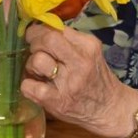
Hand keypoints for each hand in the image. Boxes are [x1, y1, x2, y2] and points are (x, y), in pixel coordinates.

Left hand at [20, 24, 136, 137]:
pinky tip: (37, 87)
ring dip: (31, 65)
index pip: (55, 28)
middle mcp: (81, 62)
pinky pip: (28, 86)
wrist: (110, 109)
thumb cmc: (94, 77)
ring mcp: (69, 82)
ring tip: (40, 73)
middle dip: (34, 42)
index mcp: (88, 45)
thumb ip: (67, 40)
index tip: (35, 37)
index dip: (39, 30)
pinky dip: (27, 85)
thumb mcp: (89, 52)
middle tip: (35, 52)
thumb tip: (37, 28)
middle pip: (47, 39)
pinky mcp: (58, 101)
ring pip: (36, 60)